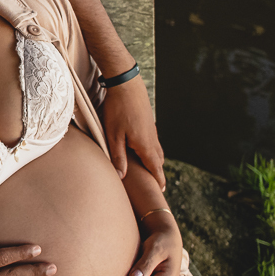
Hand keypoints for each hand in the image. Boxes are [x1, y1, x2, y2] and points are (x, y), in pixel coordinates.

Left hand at [100, 75, 165, 189]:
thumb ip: (118, 156)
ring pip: (156, 150)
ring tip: (149, 170)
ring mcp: (151, 129)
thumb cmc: (118, 109)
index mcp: (146, 145)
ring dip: (153, 161)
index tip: (161, 191)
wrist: (126, 84)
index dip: (158, 180)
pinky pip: (152, 141)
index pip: (155, 168)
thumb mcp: (113, 135)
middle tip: (155, 185)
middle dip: (156, 172)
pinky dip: (150, 150)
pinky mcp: (147, 122)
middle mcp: (152, 139)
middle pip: (158, 161)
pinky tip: (143, 149)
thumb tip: (121, 176)